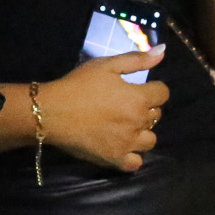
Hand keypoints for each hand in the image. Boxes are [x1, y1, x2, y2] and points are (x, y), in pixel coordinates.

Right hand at [38, 46, 168, 171]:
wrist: (52, 112)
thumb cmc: (78, 85)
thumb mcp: (106, 65)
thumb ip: (137, 60)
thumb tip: (163, 51)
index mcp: (138, 98)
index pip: (163, 93)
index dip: (154, 88)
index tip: (140, 88)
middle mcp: (138, 123)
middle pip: (156, 116)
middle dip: (147, 108)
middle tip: (127, 104)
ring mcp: (127, 144)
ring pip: (150, 141)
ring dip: (142, 132)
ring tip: (126, 126)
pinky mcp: (115, 159)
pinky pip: (135, 163)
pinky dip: (133, 156)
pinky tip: (122, 146)